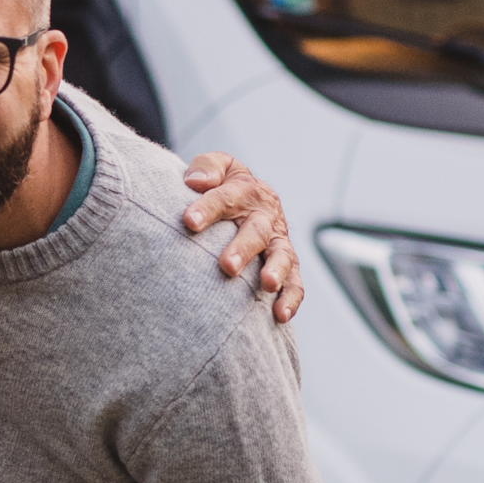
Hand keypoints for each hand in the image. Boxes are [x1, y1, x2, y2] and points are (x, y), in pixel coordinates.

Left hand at [180, 152, 302, 323]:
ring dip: (275, 271)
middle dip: (243, 248)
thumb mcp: (217, 168)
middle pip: (256, 231)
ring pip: (282, 257)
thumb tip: (194, 182)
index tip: (189, 221)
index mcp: (245, 190)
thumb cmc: (224, 186)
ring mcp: (278, 241)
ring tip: (267, 285)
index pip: (226, 198)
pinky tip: (280, 316)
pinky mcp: (287, 265)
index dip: (208, 208)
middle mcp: (265, 216)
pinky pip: (295, 283)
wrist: (249, 197)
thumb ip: (206, 167)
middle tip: (227, 265)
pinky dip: (291, 299)